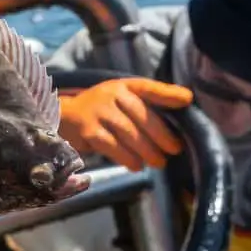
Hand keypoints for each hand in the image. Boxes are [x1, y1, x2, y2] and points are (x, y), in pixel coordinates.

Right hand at [57, 78, 192, 170]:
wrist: (63, 116)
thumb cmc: (102, 111)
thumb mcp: (120, 101)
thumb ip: (145, 106)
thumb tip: (177, 120)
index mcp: (123, 86)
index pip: (148, 87)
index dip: (168, 93)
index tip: (187, 100)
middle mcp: (111, 94)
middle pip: (142, 115)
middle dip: (162, 135)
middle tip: (174, 150)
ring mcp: (98, 112)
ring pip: (129, 133)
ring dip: (147, 151)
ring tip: (159, 162)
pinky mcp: (88, 130)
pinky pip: (113, 146)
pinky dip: (128, 158)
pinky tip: (136, 165)